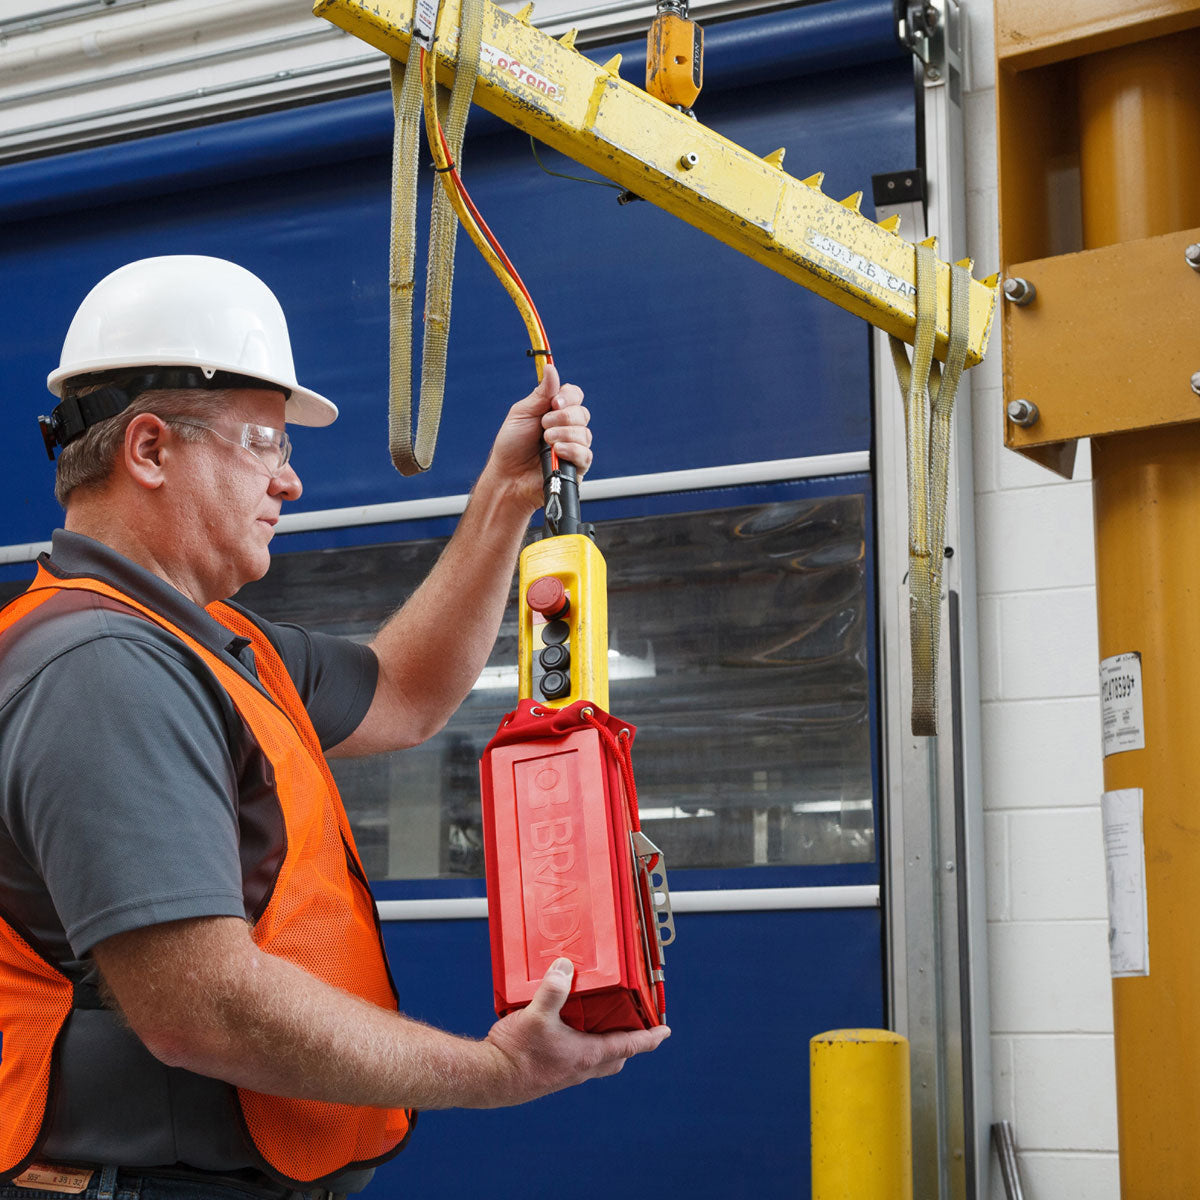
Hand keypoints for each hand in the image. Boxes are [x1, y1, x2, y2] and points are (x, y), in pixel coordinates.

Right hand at [479, 958, 669, 1106]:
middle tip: (636, 1026)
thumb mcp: (536, 1015)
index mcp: (586, 1055)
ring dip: (604, 1043)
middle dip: (630, 1042)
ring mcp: (565, 1073)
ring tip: (600, 1021)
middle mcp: (580, 1067)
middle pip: (616, 1057)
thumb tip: (566, 968)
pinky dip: (580, 1044)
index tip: (665, 1031)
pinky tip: (564, 1028)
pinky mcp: (550, 1073)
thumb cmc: (515, 1055)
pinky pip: (575, 1059)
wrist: (488, 1079)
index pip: (629, 1046)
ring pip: (596, 1060)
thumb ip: (553, 990)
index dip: (650, 1037)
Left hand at [482, 365, 592, 512]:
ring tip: (546, 441)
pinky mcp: (576, 467)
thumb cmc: (512, 446)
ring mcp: (573, 447)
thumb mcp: (522, 413)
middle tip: (543, 426)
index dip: (569, 396)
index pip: (575, 396)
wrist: (508, 476)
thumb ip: (541, 393)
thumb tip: (551, 369)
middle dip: (562, 417)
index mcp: (555, 412)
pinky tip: (557, 451)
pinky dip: (571, 450)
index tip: (555, 402)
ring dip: (563, 434)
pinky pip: (585, 454)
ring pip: (584, 433)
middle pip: (582, 413)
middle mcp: (567, 428)